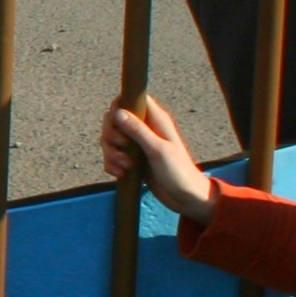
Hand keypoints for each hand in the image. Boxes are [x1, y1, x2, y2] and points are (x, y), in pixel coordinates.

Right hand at [99, 94, 217, 225]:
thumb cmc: (178, 171)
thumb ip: (138, 130)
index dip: (119, 107)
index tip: (117, 123)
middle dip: (111, 135)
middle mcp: (144, 128)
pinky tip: (122, 174)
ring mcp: (137, 144)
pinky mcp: (131, 159)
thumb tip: (117, 113)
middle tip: (123, 147)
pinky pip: (112, 156)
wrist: (185, 197)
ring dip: (111, 153)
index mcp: (155, 119)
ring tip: (125, 166)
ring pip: (110, 139)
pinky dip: (112, 164)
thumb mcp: (157, 150)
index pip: (131, 99)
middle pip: (114, 119)